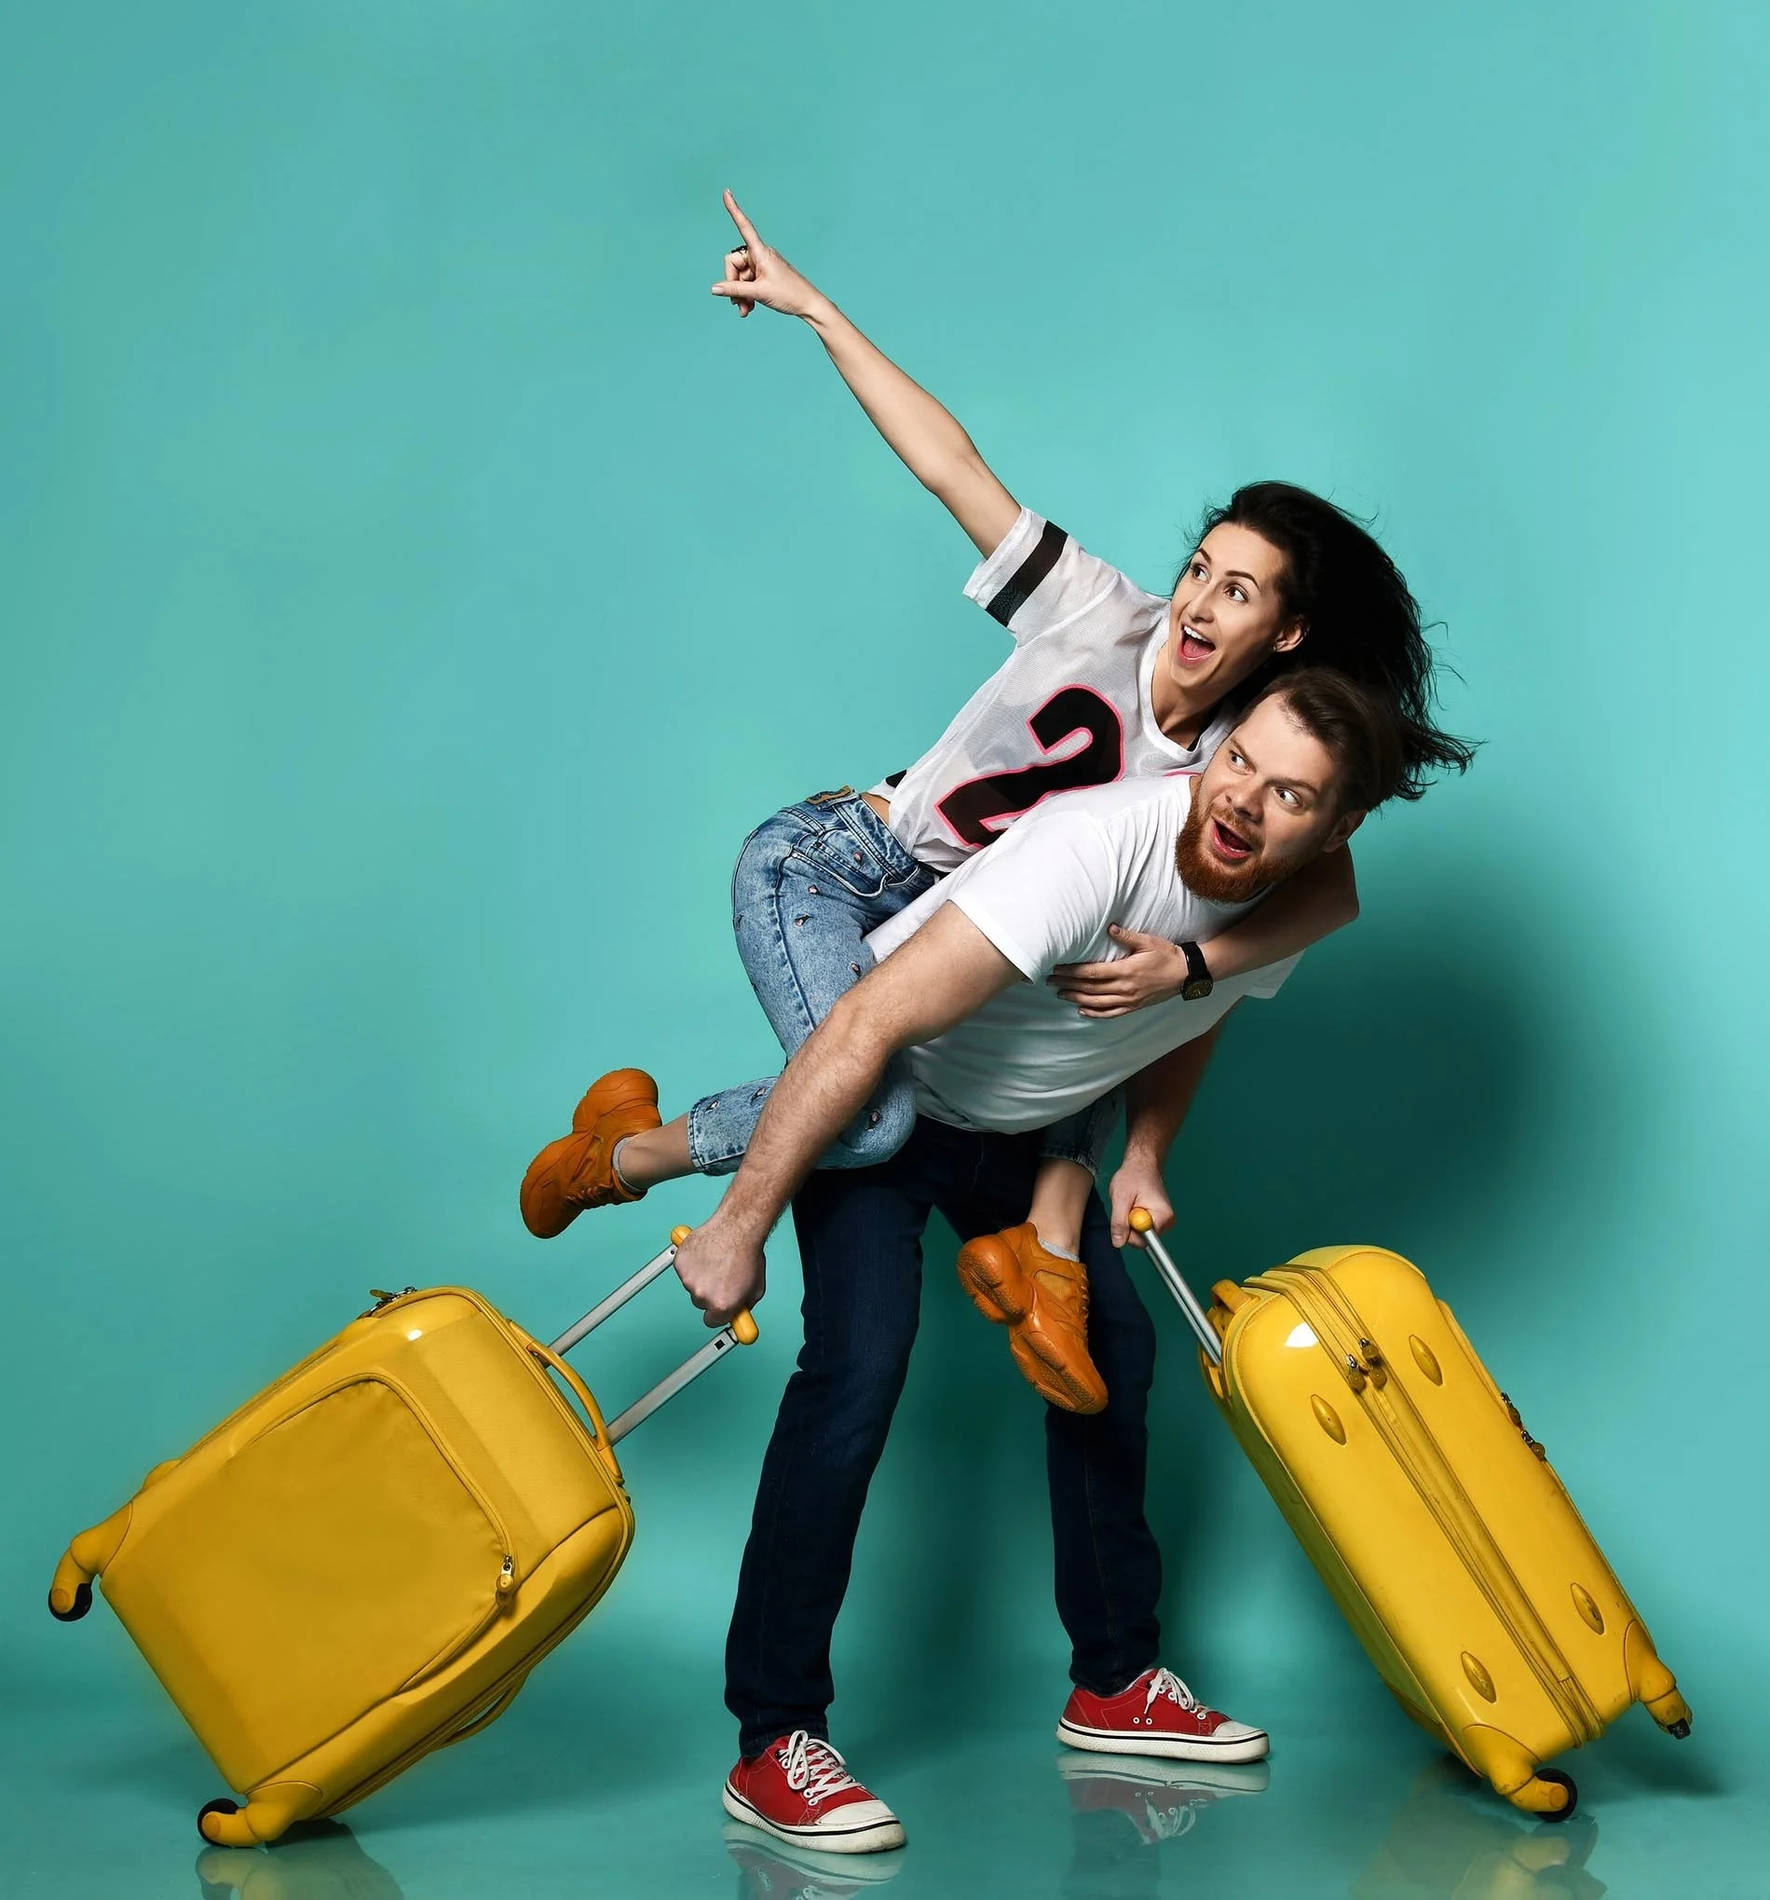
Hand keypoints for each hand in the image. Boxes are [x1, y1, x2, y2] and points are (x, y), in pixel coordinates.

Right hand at [672, 1218, 765, 1326]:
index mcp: (721, 1304)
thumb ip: (743, 1305)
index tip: (719, 1306)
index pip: (712, 1321)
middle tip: (722, 1276)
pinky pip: (684, 1268)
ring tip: (717, 1260)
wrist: (737, 1227)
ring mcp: (689, 1279)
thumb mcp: (755, 1288)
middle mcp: (703, 1295)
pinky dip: (693, 1262)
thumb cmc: (748, 1253)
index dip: (717, 1312)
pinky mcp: (680, 1263)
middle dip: (710, 1292)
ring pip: (692, 1284)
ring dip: (701, 1275)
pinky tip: (707, 1253)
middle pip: (700, 1302)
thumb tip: (737, 1313)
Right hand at [710, 190, 827, 322]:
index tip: (726, 192)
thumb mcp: (759, 293)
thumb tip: (714, 288)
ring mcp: (762, 265)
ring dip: (739, 294)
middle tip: (738, 304)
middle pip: (734, 263)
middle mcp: (760, 254)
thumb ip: (734, 290)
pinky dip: (746, 295)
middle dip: (733, 284)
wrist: (808, 304)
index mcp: (761, 252)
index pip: (744, 226)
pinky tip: (748, 308)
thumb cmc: (789, 295)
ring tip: (745, 310)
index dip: (734, 210)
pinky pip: (748, 282)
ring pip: (740, 277)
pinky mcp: (765, 275)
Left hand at [1050, 926, 1188, 1017]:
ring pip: (1097, 1003)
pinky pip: (1110, 1014)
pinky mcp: (1134, 1007)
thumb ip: (1127, 936)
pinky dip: (1094, 1013)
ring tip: (1060, 994)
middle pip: (1090, 988)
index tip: (1058, 969)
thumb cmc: (1166, 954)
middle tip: (1050, 981)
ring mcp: (1129, 1000)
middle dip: (1068, 984)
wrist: (1186, 973)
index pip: (1092, 973)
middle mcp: (1125, 988)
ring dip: (1076, 999)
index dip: (1072, 972)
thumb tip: (1109, 927)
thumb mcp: (1148, 941)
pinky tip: (1082, 1010)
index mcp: (1126, 971)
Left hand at [1107, 1153, 1173, 1248]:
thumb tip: (1119, 1242)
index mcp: (1162, 1217)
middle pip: (1142, 1239)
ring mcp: (1163, 1222)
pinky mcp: (1157, 1221)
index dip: (1129, 1230)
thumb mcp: (1121, 1198)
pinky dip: (1133, 1220)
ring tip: (1131, 1204)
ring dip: (1130, 1222)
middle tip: (1127, 1206)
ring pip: (1139, 1234)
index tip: (1127, 1213)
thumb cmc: (1133, 1177)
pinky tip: (1134, 1207)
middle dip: (1129, 1225)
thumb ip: (1119, 1222)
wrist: (1141, 1166)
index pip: (1143, 1240)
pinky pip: (1140, 1229)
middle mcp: (1167, 1222)